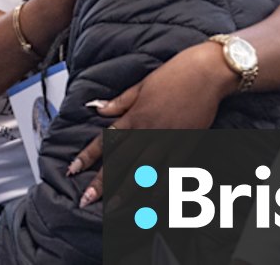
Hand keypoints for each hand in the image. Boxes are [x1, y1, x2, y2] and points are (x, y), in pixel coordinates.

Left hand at [67, 41, 235, 205]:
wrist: (207, 72)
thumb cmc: (175, 73)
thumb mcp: (142, 85)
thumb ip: (120, 101)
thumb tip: (98, 109)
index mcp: (134, 115)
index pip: (105, 139)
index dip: (87, 156)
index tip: (72, 169)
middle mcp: (147, 130)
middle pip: (120, 160)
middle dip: (102, 181)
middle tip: (86, 199)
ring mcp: (167, 139)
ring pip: (142, 170)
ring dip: (126, 190)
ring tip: (114, 208)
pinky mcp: (186, 144)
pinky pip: (171, 170)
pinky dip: (161, 186)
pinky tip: (152, 201)